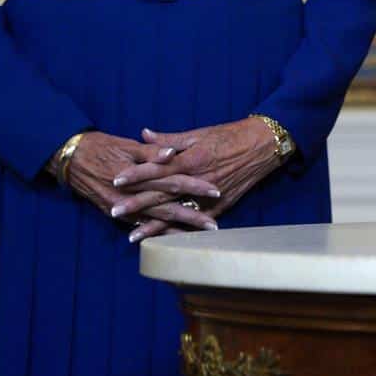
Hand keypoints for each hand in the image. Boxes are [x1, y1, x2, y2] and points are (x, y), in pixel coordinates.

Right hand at [60, 130, 220, 236]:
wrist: (73, 159)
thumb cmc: (104, 147)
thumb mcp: (128, 145)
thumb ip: (152, 150)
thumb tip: (172, 153)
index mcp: (139, 172)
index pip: (174, 179)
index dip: (195, 186)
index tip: (217, 190)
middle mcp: (132, 193)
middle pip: (168, 205)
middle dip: (192, 214)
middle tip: (214, 224)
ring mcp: (123, 207)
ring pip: (155, 220)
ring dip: (178, 229)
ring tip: (199, 237)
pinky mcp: (115, 214)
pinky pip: (139, 226)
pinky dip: (154, 233)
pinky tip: (170, 241)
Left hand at [108, 119, 283, 234]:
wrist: (262, 145)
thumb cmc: (229, 136)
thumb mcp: (198, 134)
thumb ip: (170, 140)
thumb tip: (144, 135)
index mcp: (192, 159)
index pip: (159, 168)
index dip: (137, 173)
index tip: (116, 179)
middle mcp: (198, 180)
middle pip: (163, 194)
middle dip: (137, 203)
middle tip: (113, 210)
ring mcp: (209, 195)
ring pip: (177, 212)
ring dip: (154, 225)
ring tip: (132, 236)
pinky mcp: (220, 206)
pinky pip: (197, 221)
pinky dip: (180, 232)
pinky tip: (163, 241)